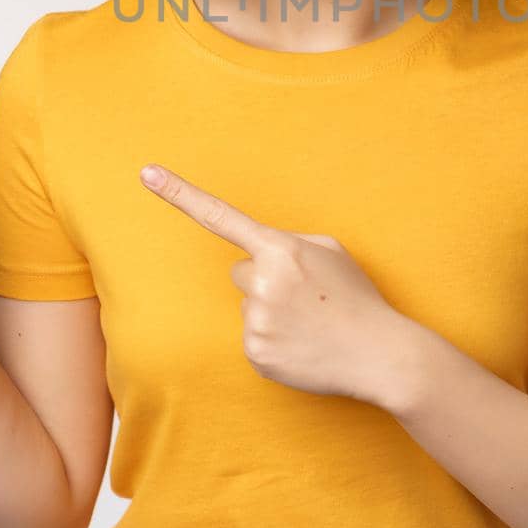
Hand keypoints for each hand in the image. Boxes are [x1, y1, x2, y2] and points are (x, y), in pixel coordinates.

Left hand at [139, 162, 411, 405]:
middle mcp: (263, 282)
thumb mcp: (331, 252)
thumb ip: (289, 243)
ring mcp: (257, 321)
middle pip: (241, 273)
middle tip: (305, 298)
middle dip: (266, 282)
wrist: (380, 354)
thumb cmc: (357, 298)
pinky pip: (252, 339)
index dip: (179, 194)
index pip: (220, 216)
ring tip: (309, 323)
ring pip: (247, 307)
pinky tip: (302, 345)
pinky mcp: (256, 354)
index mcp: (281, 249)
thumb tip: (259, 256)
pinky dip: (273, 342)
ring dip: (271, 313)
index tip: (146, 173)